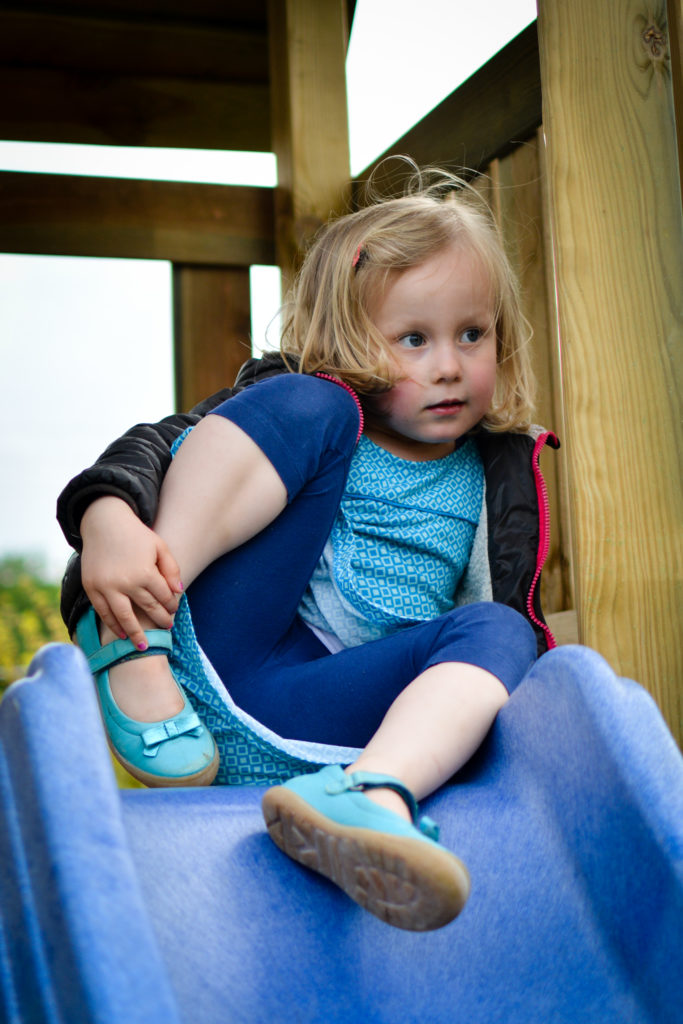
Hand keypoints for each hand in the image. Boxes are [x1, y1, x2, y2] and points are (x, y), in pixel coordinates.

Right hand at [80, 496, 183, 648]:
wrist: (104, 522)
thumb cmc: (136, 535)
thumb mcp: (159, 546)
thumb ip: (171, 569)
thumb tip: (179, 592)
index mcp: (145, 572)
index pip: (163, 597)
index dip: (171, 606)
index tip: (174, 610)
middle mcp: (125, 582)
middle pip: (146, 609)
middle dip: (159, 620)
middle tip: (166, 629)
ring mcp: (106, 586)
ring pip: (123, 617)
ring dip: (134, 633)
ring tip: (142, 646)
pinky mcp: (91, 587)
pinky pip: (103, 612)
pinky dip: (112, 625)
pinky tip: (121, 633)